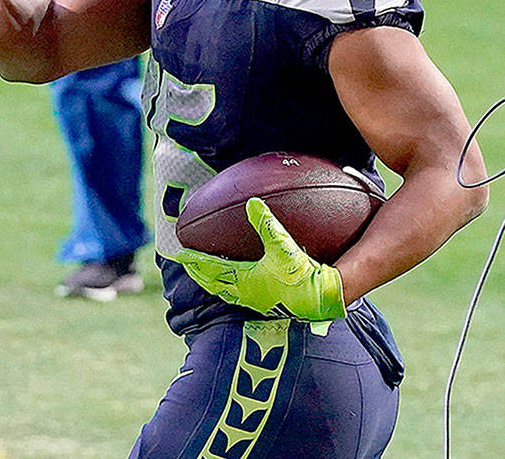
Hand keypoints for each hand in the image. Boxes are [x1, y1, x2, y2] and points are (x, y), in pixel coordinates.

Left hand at [170, 198, 346, 321]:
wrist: (324, 299)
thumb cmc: (304, 276)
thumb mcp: (284, 247)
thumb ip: (267, 224)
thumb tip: (252, 202)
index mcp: (244, 280)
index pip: (211, 270)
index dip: (195, 261)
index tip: (180, 254)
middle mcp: (246, 293)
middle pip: (213, 283)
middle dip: (198, 273)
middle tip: (186, 263)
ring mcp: (256, 300)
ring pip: (226, 291)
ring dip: (213, 281)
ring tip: (207, 272)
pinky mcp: (268, 303)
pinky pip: (240, 294)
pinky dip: (231, 285)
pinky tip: (239, 280)